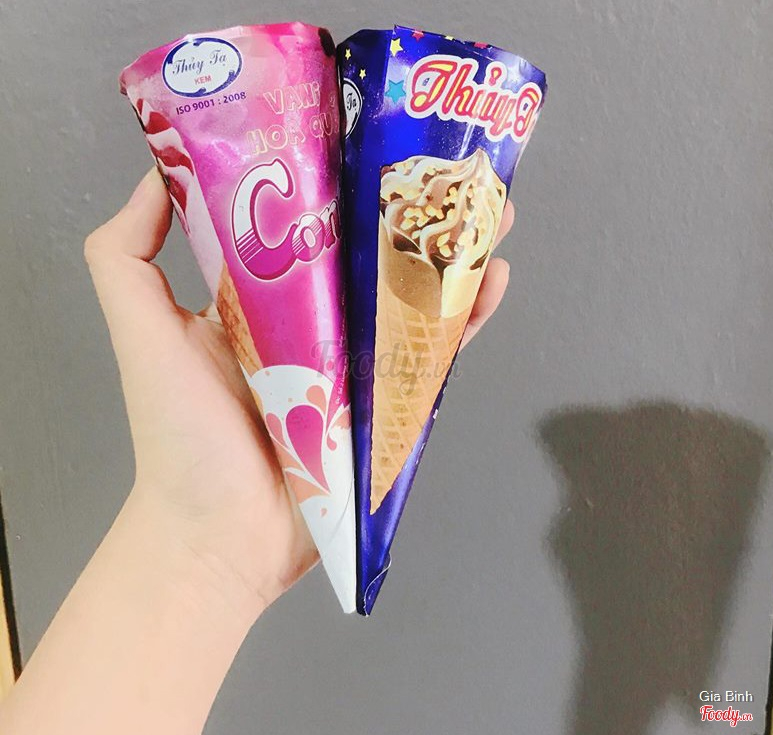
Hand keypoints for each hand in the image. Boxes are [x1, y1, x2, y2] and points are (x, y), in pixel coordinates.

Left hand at [84, 168, 513, 616]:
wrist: (222, 538)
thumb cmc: (182, 436)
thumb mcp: (143, 334)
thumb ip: (127, 256)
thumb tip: (157, 174)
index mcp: (261, 300)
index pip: (307, 225)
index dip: (340, 181)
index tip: (369, 135)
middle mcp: (313, 326)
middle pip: (371, 256)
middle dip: (412, 211)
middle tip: (452, 168)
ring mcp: (355, 366)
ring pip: (412, 298)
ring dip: (452, 254)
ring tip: (490, 211)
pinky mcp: (387, 408)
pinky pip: (431, 355)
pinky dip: (464, 319)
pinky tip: (491, 280)